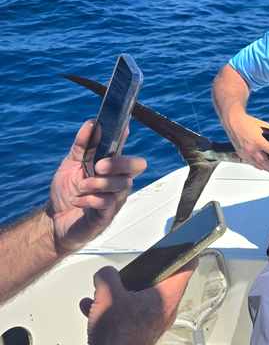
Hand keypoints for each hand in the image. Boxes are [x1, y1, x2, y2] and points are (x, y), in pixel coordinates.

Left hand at [47, 121, 147, 255]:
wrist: (55, 221)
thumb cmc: (66, 191)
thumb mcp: (70, 164)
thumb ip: (82, 145)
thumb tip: (92, 123)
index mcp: (109, 164)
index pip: (123, 145)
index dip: (125, 135)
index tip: (122, 127)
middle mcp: (117, 179)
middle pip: (136, 165)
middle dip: (120, 163)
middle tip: (99, 166)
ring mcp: (115, 197)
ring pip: (122, 185)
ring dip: (99, 183)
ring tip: (81, 187)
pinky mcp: (108, 214)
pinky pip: (108, 203)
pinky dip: (90, 200)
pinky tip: (77, 200)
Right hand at [75, 261, 196, 344]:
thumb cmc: (118, 338)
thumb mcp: (110, 294)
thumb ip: (108, 276)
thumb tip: (105, 273)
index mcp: (168, 296)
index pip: (187, 268)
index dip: (187, 252)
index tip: (186, 243)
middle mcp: (164, 310)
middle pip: (160, 282)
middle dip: (143, 273)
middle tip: (135, 266)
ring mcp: (151, 323)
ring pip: (138, 298)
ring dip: (119, 292)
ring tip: (103, 290)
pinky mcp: (136, 333)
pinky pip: (125, 313)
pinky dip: (109, 308)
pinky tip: (92, 307)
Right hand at [223, 111, 268, 173]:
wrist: (233, 121)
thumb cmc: (246, 122)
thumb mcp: (263, 124)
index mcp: (258, 141)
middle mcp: (251, 149)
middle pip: (264, 162)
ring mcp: (245, 152)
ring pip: (257, 164)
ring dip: (264, 168)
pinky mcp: (240, 153)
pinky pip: (250, 162)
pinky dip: (256, 165)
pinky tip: (259, 166)